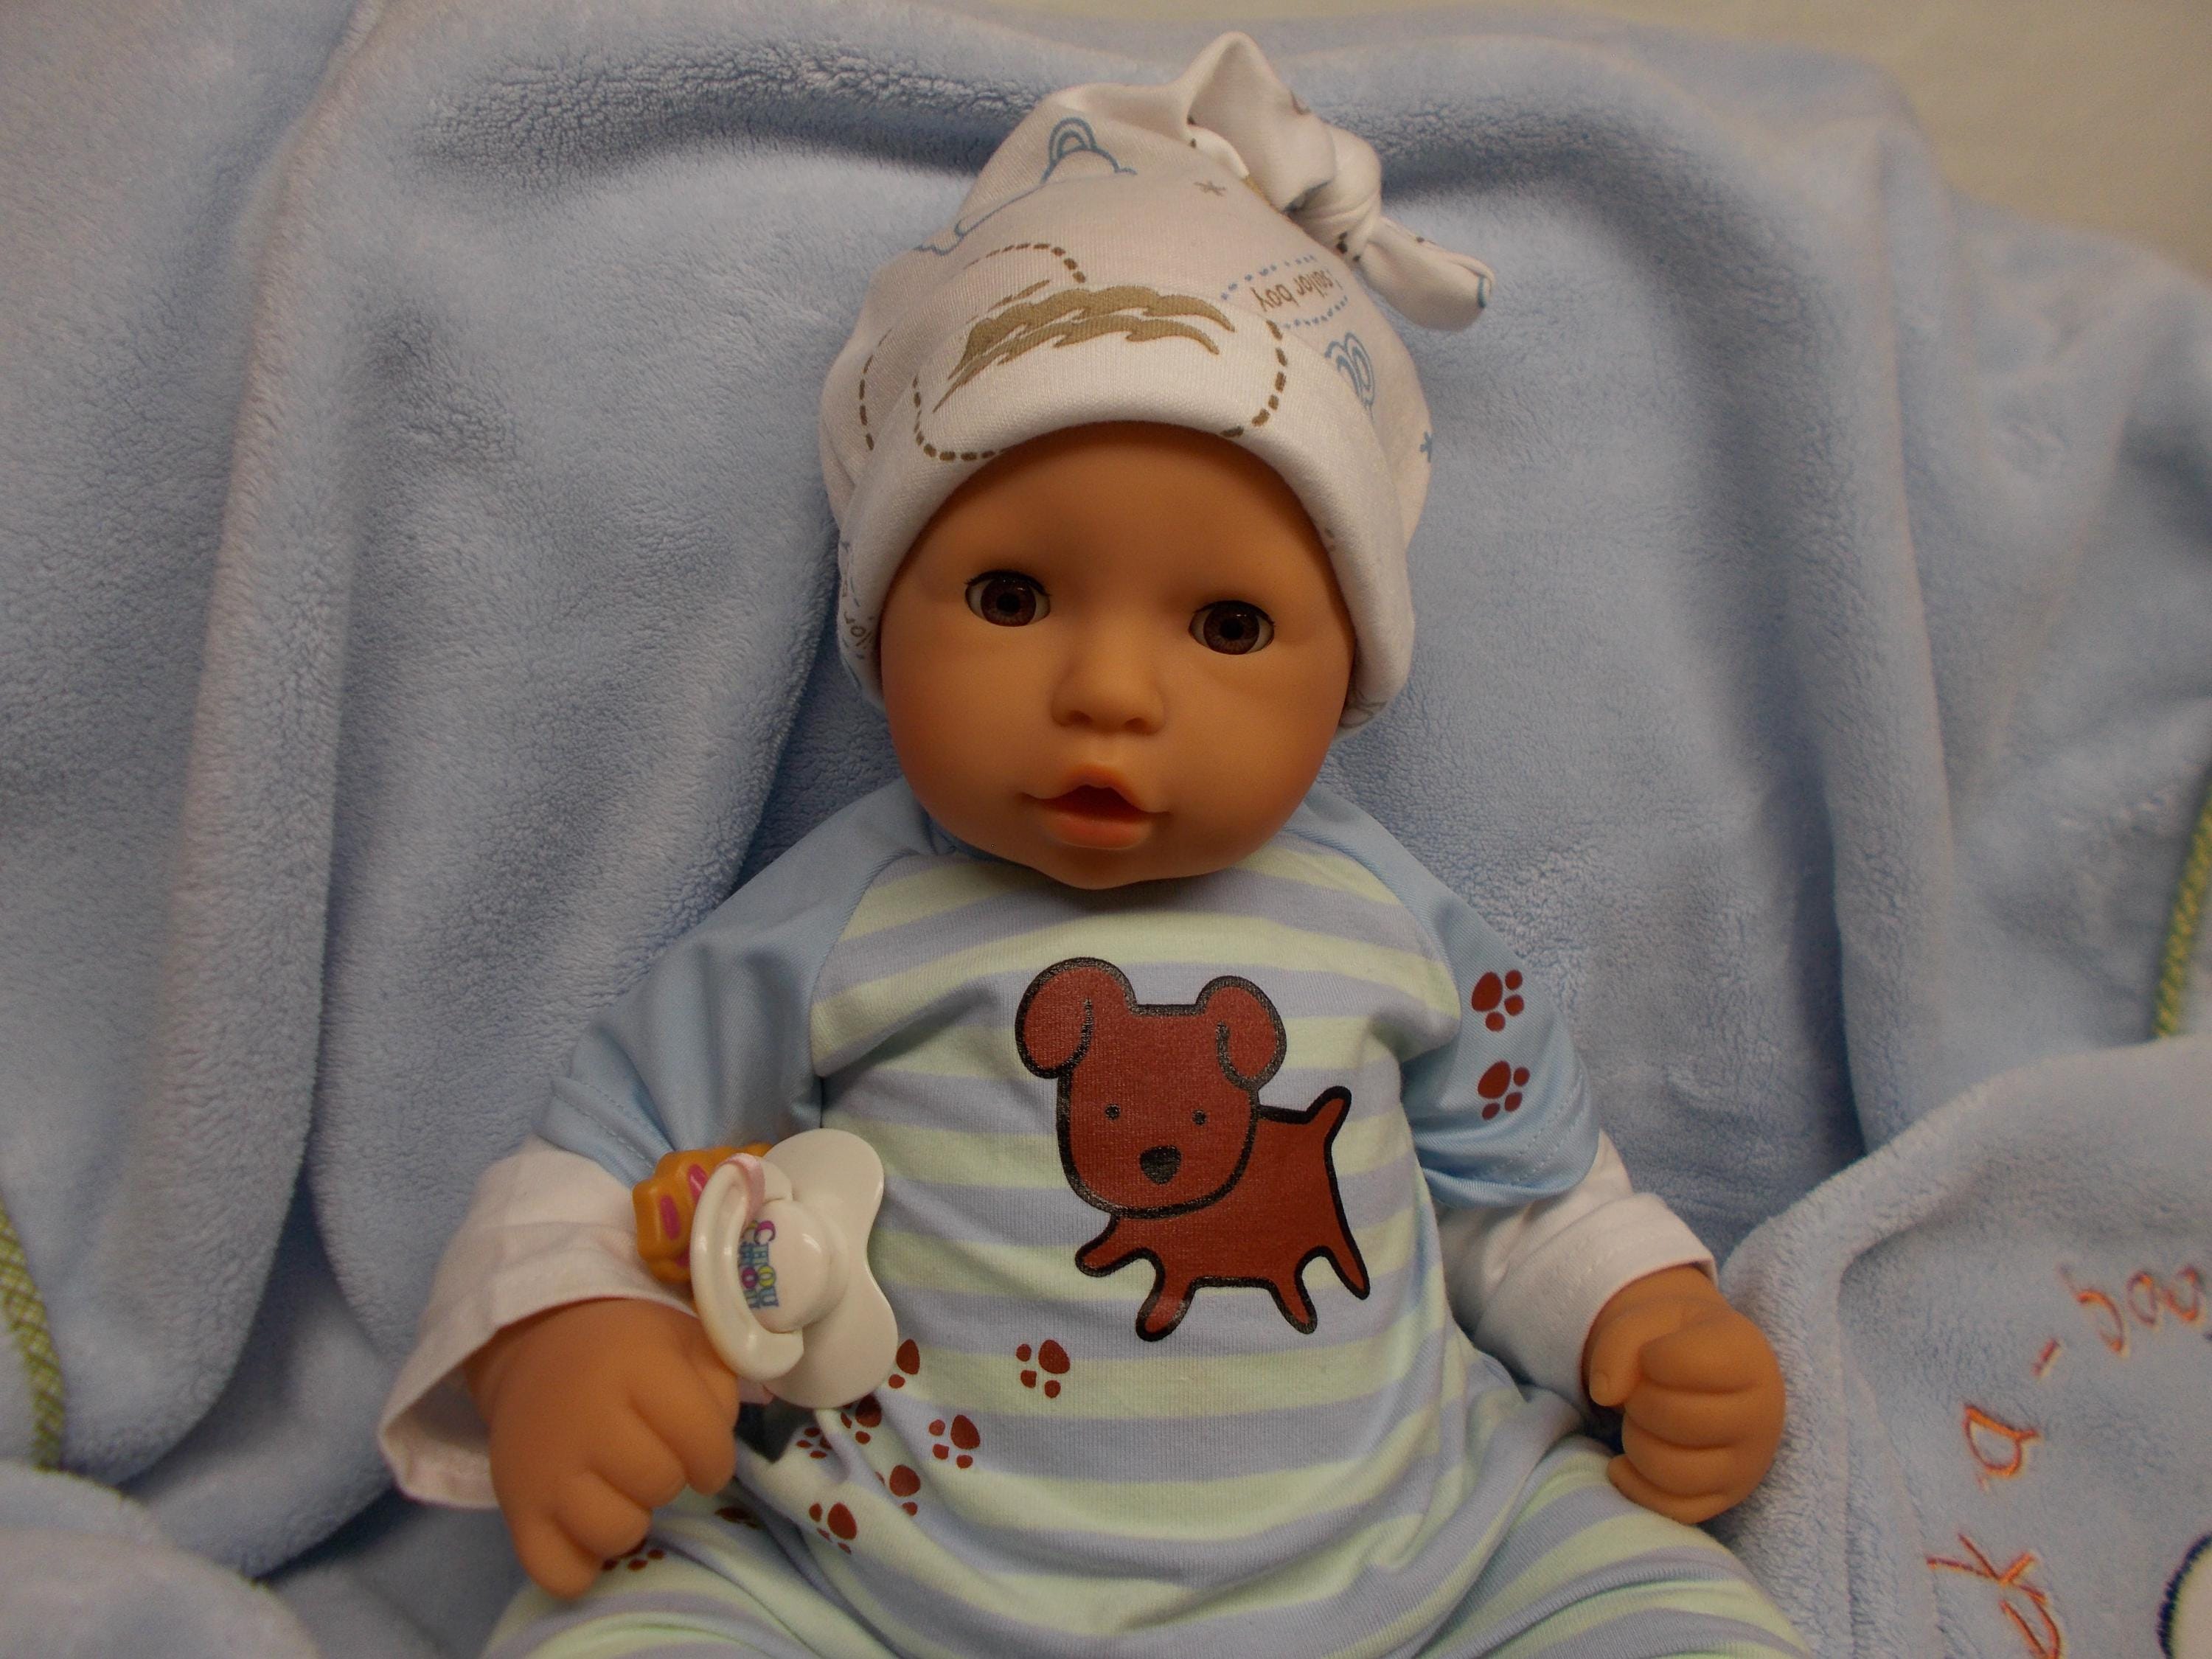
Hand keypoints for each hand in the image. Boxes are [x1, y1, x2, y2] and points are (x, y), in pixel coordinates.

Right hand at [464, 1298, 740, 1596]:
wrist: (539, 1345)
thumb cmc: (628, 1348)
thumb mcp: (686, 1340)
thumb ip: (720, 1386)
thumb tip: (717, 1446)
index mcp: (635, 1365)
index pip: (702, 1436)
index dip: (716, 1457)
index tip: (706, 1458)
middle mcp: (586, 1417)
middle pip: (661, 1484)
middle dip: (672, 1477)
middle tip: (655, 1458)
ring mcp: (546, 1467)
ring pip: (616, 1534)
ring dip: (632, 1520)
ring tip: (622, 1488)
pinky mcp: (516, 1509)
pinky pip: (561, 1572)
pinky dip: (583, 1563)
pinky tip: (587, 1526)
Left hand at [1581, 1265, 1784, 1524]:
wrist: (1705, 1366)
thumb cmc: (1675, 1340)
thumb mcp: (1647, 1319)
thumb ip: (1619, 1342)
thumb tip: (1604, 1394)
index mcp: (1747, 1355)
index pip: (1683, 1362)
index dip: (1648, 1356)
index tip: (1652, 1355)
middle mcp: (1761, 1414)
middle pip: (1674, 1417)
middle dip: (1638, 1401)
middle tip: (1641, 1392)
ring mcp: (1748, 1463)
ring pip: (1671, 1469)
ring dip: (1635, 1441)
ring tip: (1640, 1423)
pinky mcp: (1727, 1498)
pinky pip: (1672, 1509)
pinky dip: (1635, 1485)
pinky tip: (1625, 1461)